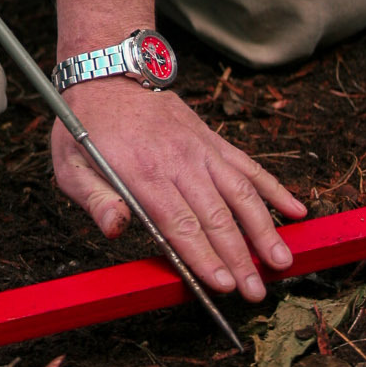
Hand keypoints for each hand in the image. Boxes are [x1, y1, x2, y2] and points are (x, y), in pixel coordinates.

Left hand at [51, 79, 305, 300]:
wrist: (107, 74)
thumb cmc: (84, 127)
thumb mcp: (69, 164)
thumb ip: (94, 199)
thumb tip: (114, 228)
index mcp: (141, 172)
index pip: (179, 222)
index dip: (203, 256)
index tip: (222, 285)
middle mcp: (178, 160)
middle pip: (215, 216)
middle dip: (239, 257)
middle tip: (257, 293)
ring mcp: (200, 148)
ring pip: (241, 192)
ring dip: (264, 229)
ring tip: (282, 261)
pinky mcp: (212, 140)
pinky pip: (248, 165)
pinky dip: (275, 188)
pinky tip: (296, 211)